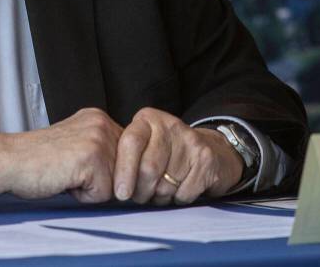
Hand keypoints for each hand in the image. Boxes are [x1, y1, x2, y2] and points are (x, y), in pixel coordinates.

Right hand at [0, 107, 122, 204]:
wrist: (8, 161)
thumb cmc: (38, 161)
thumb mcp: (78, 146)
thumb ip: (104, 152)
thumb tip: (132, 179)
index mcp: (99, 118)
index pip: (129, 156)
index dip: (109, 172)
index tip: (80, 168)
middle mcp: (102, 123)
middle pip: (127, 171)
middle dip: (101, 181)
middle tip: (70, 170)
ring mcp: (98, 138)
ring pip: (117, 184)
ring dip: (92, 190)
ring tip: (67, 175)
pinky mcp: (91, 158)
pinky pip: (103, 194)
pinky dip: (83, 197)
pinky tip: (64, 180)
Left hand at [114, 107, 243, 205]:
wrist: (212, 151)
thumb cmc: (166, 154)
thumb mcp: (143, 145)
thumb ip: (125, 157)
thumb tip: (107, 186)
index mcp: (147, 120)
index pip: (130, 143)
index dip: (123, 170)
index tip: (121, 194)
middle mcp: (169, 125)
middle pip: (148, 168)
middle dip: (141, 191)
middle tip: (141, 197)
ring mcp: (189, 140)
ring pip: (165, 184)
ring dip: (160, 197)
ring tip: (162, 191)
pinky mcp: (205, 158)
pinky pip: (183, 192)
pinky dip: (178, 199)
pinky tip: (180, 189)